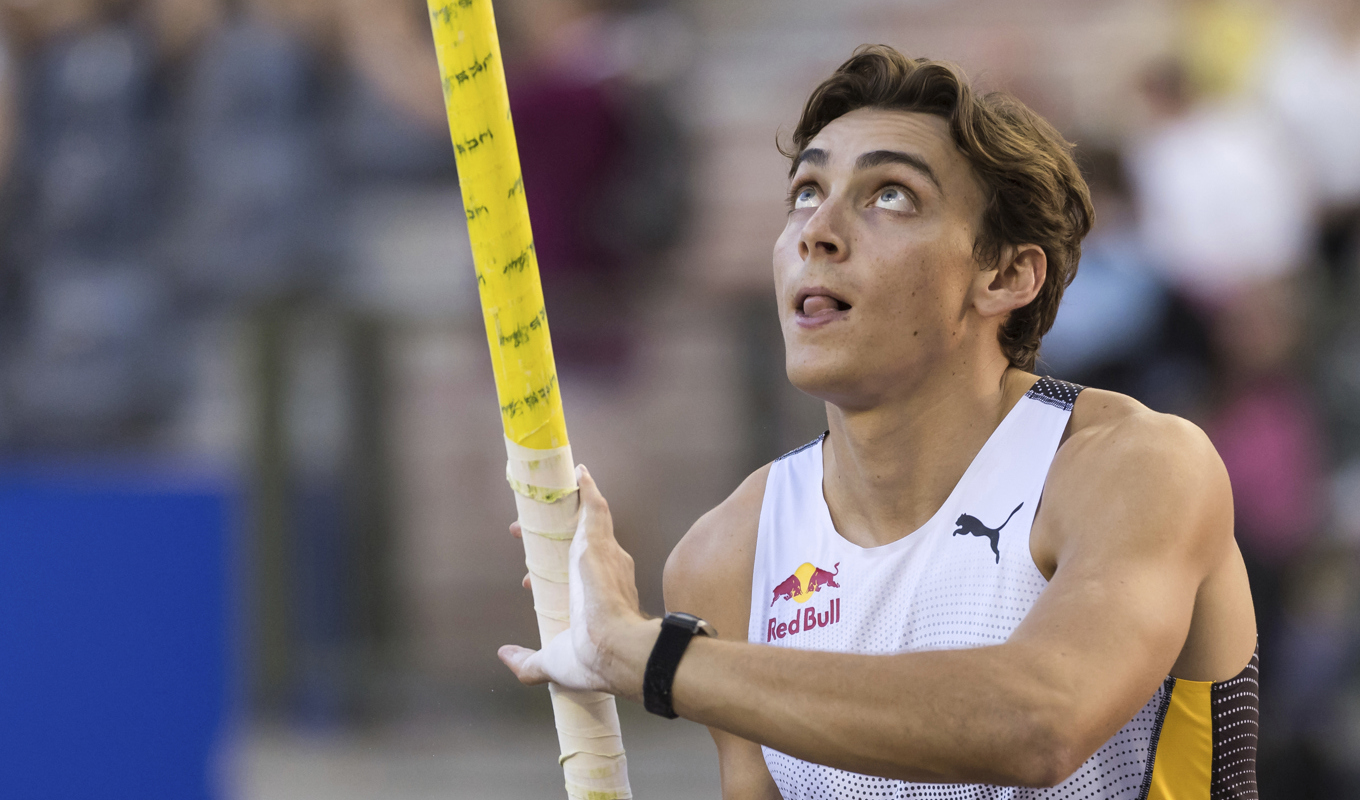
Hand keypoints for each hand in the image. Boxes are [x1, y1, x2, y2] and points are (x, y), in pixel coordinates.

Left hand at [498, 465, 656, 698]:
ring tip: (539, 499)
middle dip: (550, 537)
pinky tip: (579, 472)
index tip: (528, 579)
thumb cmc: (590, 658)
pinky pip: (594, 505)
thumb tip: (505, 655)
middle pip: (577, 543)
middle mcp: (608, 571)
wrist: (613, 648)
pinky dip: (587, 488)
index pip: (574, 578)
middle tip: (521, 534)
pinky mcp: (597, 539)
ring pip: (583, 521)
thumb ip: (527, 661)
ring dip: (563, 508)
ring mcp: (603, 553)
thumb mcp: (552, 660)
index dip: (548, 574)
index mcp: (600, 599)